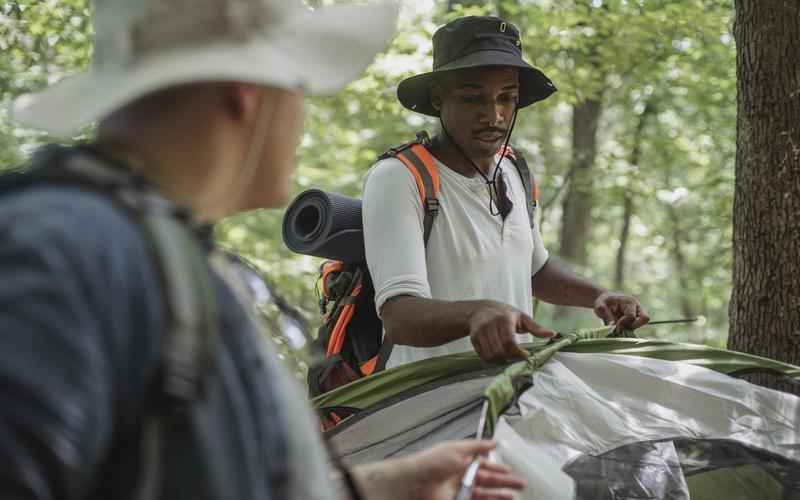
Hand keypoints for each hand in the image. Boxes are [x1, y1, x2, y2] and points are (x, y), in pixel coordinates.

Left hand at [355, 440, 525, 499]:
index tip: (511, 471)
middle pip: (487, 482)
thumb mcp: (457, 448)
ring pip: (484, 496)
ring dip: (500, 496)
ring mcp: (459, 493)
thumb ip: (477, 446)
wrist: (414, 483)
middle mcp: (461, 478)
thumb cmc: (432, 463)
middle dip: (504, 483)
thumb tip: (494, 442)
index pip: (484, 466)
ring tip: (514, 496)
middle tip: (521, 485)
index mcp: (461, 462)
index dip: (497, 468)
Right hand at [468, 300, 554, 361]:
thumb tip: (553, 334)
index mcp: (505, 319)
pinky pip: (482, 355)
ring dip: (499, 360)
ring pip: (490, 355)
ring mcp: (480, 331)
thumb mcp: (521, 317)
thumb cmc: (504, 314)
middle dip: (509, 357)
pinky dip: (490, 359)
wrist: (480, 310)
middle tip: (515, 357)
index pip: (509, 342)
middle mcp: (490, 324)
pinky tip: (496, 354)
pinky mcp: (473, 337)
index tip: (524, 356)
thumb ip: (536, 327)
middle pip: (500, 351)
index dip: (517, 353)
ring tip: (506, 356)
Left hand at [593, 291, 649, 330]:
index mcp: (630, 301)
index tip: (615, 324)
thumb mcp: (599, 305)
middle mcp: (637, 307)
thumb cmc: (603, 302)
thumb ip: (604, 313)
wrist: (605, 302)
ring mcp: (638, 314)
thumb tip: (612, 325)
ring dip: (629, 329)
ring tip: (619, 327)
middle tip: (620, 327)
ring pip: (641, 325)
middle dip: (631, 326)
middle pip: (644, 319)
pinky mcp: (635, 320)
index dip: (623, 322)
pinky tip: (620, 329)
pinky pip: (637, 328)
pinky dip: (629, 331)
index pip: (632, 316)